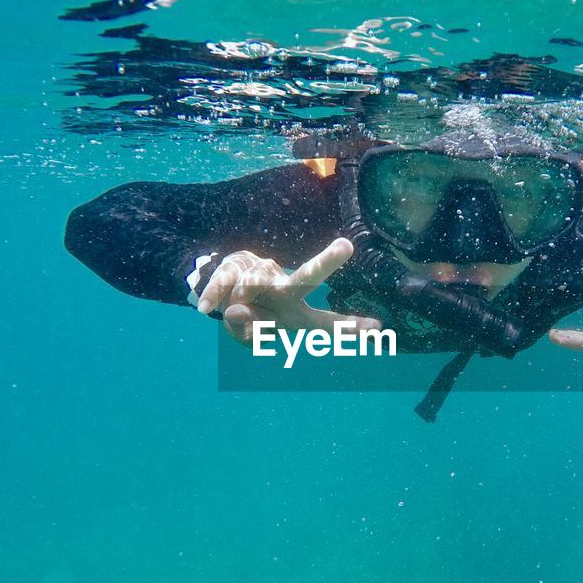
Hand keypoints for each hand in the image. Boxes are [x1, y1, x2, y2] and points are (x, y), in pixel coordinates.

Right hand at [196, 238, 381, 346]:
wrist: (220, 291)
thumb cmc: (248, 318)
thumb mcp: (248, 337)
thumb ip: (247, 332)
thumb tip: (238, 309)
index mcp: (295, 316)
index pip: (325, 323)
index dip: (349, 328)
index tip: (377, 328)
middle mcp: (285, 292)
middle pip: (306, 276)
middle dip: (325, 262)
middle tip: (347, 245)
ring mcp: (262, 276)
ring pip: (250, 285)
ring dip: (235, 304)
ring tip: (231, 311)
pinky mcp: (237, 266)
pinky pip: (222, 283)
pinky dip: (212, 297)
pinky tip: (205, 307)